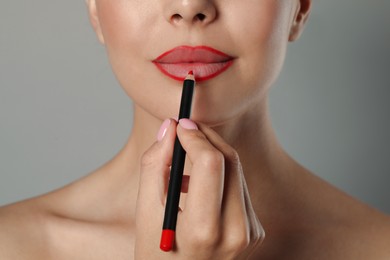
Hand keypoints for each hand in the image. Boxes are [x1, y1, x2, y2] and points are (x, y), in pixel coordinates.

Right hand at [135, 118, 263, 259]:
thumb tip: (170, 129)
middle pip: (229, 161)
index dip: (195, 136)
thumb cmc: (158, 257)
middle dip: (206, 138)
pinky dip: (220, 176)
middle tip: (185, 130)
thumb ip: (154, 167)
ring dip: (212, 155)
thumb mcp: (144, 216)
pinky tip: (199, 185)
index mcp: (204, 231)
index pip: (211, 163)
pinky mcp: (255, 230)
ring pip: (237, 171)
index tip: (180, 124)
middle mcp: (236, 232)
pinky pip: (239, 188)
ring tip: (185, 160)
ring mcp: (250, 233)